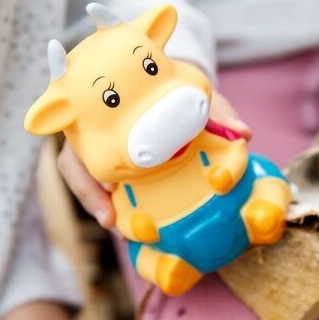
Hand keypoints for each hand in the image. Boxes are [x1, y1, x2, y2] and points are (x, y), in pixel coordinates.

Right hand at [57, 89, 250, 229]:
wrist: (167, 83)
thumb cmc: (174, 86)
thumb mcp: (196, 92)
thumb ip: (217, 110)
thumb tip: (244, 134)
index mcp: (102, 106)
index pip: (79, 134)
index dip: (86, 165)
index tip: (109, 186)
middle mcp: (93, 129)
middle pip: (74, 164)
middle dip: (89, 193)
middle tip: (110, 220)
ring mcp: (98, 149)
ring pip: (86, 179)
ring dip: (101, 206)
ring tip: (124, 235)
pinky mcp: (111, 165)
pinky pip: (105, 188)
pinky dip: (116, 207)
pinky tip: (133, 230)